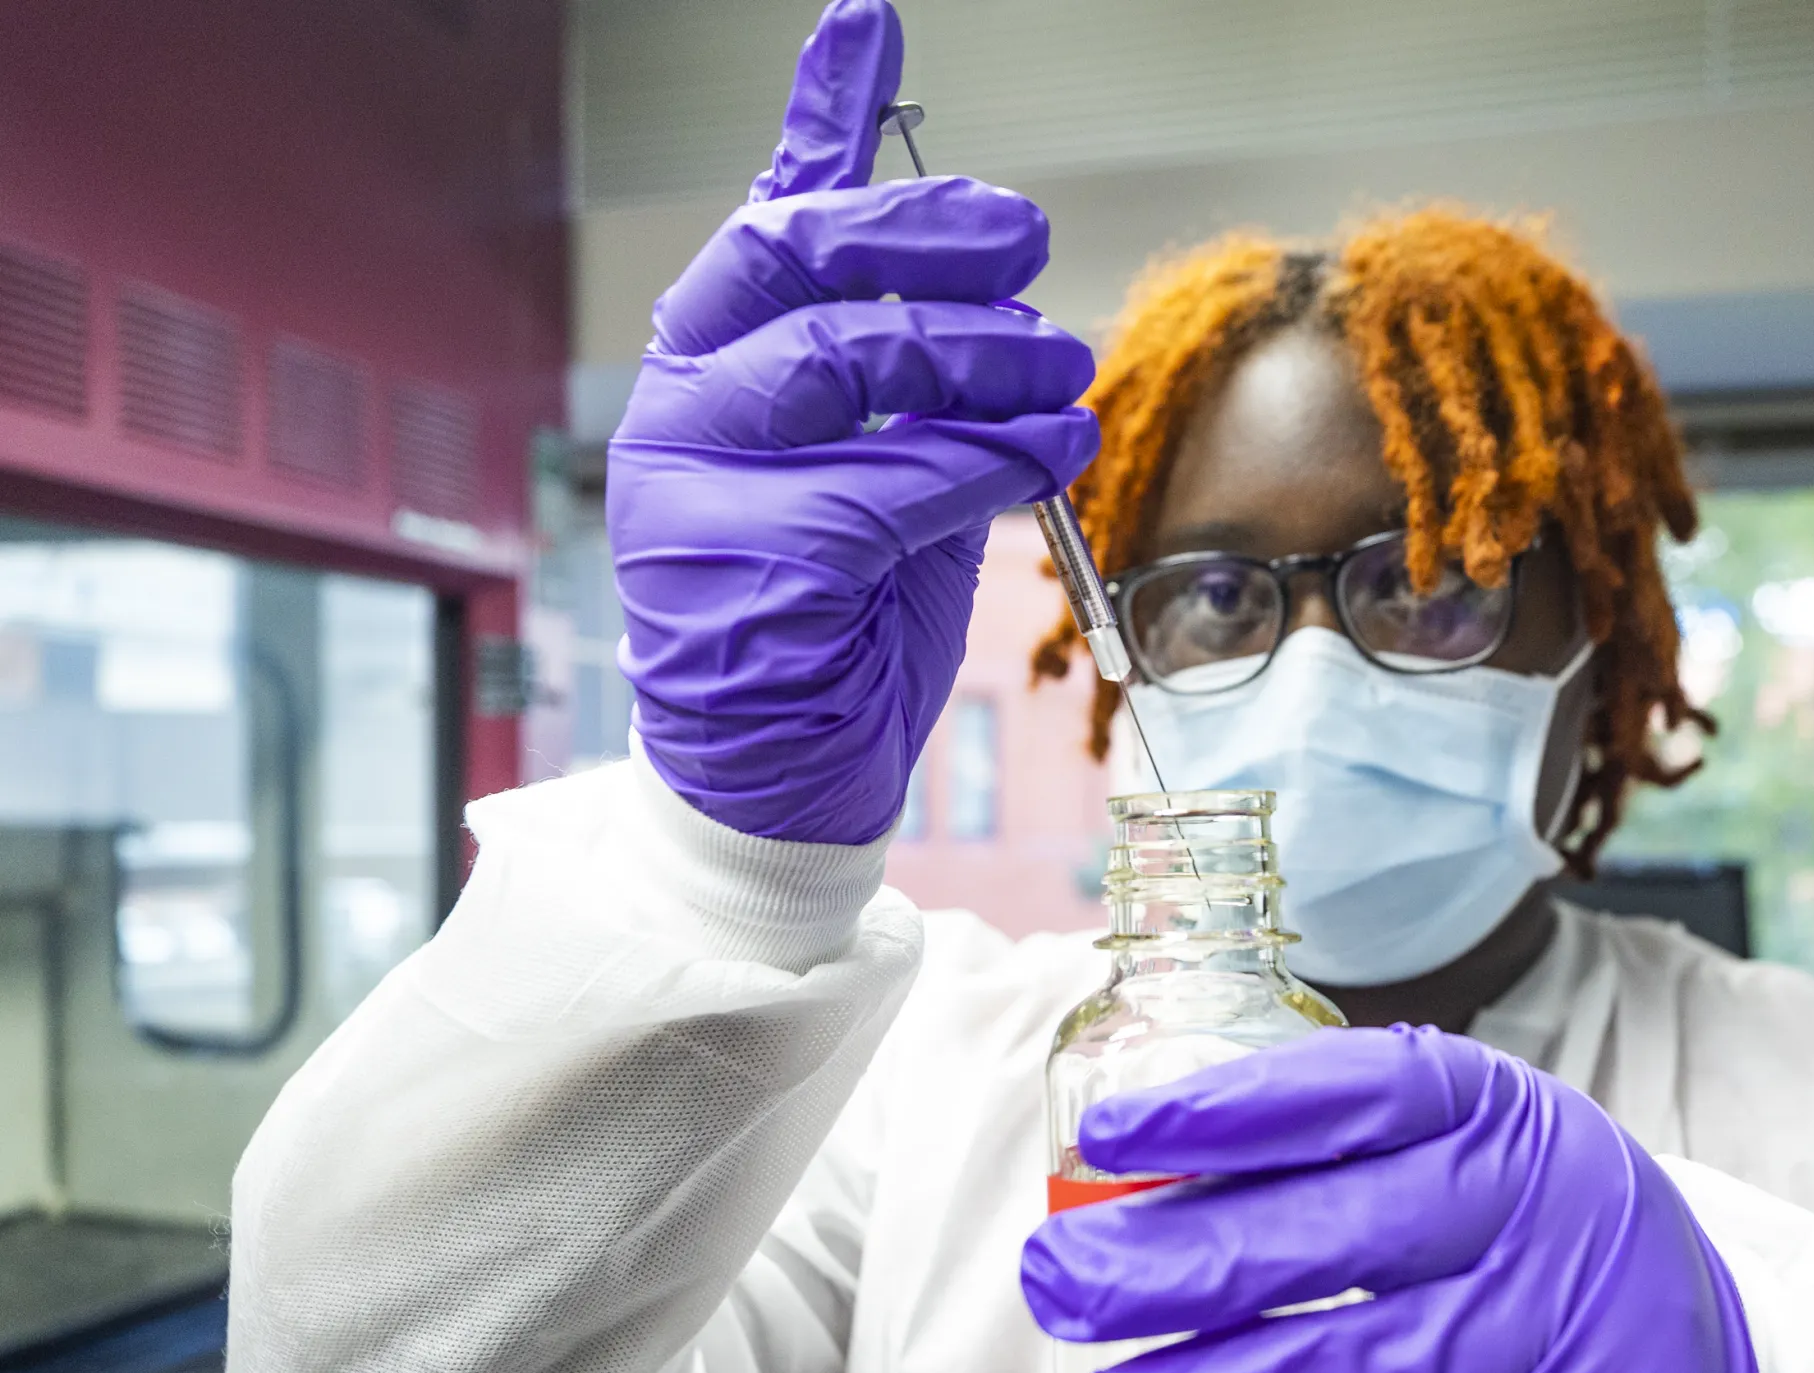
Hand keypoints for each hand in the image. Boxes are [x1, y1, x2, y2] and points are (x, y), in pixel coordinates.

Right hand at [609, 0, 1098, 843]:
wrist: (779, 784)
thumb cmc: (840, 621)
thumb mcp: (884, 469)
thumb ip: (910, 370)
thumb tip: (976, 268)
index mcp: (707, 370)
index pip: (767, 221)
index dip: (825, 121)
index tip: (872, 20)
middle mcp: (679, 410)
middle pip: (800, 263)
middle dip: (932, 235)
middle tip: (1032, 241)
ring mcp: (694, 489)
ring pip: (845, 362)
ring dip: (980, 357)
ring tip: (1064, 375)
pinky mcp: (745, 568)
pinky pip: (884, 481)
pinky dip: (985, 463)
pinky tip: (1049, 456)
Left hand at [1020, 1025, 1760, 1372]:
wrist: (1709, 1371)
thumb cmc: (1539, 1229)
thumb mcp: (1479, 1145)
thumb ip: (1345, 1146)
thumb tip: (1139, 1168)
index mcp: (1494, 1112)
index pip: (1352, 1096)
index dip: (1226, 1113)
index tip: (1112, 1135)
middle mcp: (1520, 1213)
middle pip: (1330, 1238)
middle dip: (1175, 1264)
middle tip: (1058, 1282)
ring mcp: (1534, 1337)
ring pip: (1346, 1368)